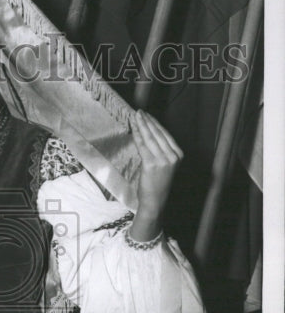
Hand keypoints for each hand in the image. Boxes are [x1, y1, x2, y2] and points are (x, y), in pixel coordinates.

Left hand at [129, 110, 182, 241]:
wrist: (155, 201)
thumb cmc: (157, 185)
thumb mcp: (164, 166)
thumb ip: (160, 152)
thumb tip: (149, 136)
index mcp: (178, 154)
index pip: (165, 134)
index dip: (155, 123)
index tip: (147, 115)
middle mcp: (173, 155)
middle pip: (158, 133)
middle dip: (147, 121)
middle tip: (139, 111)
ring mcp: (164, 159)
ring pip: (150, 137)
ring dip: (142, 125)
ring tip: (135, 116)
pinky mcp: (152, 164)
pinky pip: (143, 146)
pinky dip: (138, 135)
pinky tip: (134, 128)